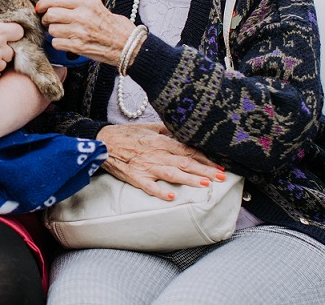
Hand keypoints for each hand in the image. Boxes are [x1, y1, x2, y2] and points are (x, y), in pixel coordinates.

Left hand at [37, 0, 135, 65]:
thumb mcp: (98, 7)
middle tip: (50, 21)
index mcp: (88, 3)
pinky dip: (59, 43)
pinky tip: (67, 42)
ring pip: (52, 29)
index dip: (44, 3)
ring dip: (54, 32)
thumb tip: (58, 3)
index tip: (39, 7)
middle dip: (47, 18)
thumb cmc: (115, 27)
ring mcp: (79, 32)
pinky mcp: (78, 46)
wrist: (128, 46)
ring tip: (63, 32)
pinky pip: (56, 43)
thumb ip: (79, 4)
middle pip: (51, 14)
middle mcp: (82, 16)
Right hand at [96, 123, 224, 200]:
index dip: (205, 158)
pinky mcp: (136, 177)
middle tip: (221, 177)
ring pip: (172, 173)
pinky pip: (149, 186)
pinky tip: (171, 196)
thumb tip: (183, 130)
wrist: (103, 142)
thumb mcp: (149, 127)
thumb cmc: (126, 134)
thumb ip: (167, 130)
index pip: (188, 150)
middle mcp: (157, 154)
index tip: (219, 164)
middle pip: (185, 162)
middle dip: (204, 170)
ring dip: (189, 179)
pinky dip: (160, 191)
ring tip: (204, 185)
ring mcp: (147, 166)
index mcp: (161, 141)